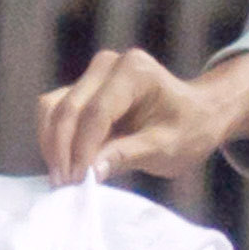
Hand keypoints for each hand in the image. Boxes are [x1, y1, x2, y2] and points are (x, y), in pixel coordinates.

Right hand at [37, 46, 248, 188]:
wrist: (197, 115)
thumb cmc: (188, 130)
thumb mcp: (166, 148)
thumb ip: (128, 156)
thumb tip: (91, 171)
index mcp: (135, 71)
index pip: (97, 112)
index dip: (83, 148)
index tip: (77, 180)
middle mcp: (108, 64)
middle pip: (69, 107)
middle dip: (62, 149)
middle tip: (64, 185)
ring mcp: (92, 74)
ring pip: (54, 107)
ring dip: (52, 144)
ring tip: (63, 178)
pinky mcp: (81, 88)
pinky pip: (55, 110)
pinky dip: (54, 138)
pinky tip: (65, 163)